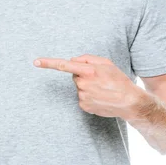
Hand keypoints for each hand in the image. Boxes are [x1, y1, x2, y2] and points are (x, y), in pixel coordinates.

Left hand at [33, 54, 148, 118]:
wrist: (129, 102)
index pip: (64, 65)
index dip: (49, 63)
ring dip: (88, 86)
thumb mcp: (106, 63)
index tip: (36, 61)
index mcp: (88, 71)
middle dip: (84, 76)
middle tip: (99, 79)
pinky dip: (89, 96)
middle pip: (75, 76)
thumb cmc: (118, 80)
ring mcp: (82, 96)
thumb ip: (87, 58)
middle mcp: (83, 84)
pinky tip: (100, 97)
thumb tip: (72, 61)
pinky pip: (82, 97)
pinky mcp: (83, 106)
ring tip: (102, 89)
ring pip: (79, 87)